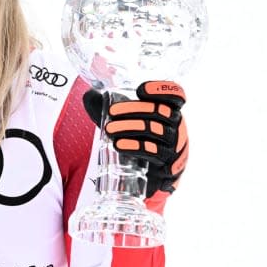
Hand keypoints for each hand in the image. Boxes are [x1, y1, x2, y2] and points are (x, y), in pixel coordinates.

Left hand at [83, 81, 188, 196]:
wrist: (148, 177)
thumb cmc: (139, 142)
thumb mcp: (126, 124)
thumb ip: (109, 107)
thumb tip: (88, 95)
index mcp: (170, 111)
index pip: (176, 95)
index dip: (162, 89)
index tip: (140, 90)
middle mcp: (177, 127)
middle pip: (160, 111)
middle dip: (133, 109)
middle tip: (111, 112)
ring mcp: (176, 146)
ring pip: (155, 131)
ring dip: (130, 128)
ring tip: (109, 130)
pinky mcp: (169, 164)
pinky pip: (153, 152)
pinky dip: (134, 147)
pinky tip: (118, 145)